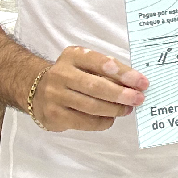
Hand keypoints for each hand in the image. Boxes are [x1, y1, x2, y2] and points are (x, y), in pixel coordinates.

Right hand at [31, 47, 148, 131]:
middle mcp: (61, 74)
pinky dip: (103, 121)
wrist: (35, 89)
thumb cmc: (71, 76)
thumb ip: (106, 70)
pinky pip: (85, 122)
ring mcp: (55, 96)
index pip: (101, 63)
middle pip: (96, 86)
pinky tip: (110, 118)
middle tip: (138, 98)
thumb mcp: (84, 64)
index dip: (124, 73)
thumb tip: (135, 84)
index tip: (142, 82)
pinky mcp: (54, 115)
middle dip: (121, 94)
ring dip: (114, 109)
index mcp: (73, 56)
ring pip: (91, 106)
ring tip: (127, 109)